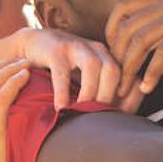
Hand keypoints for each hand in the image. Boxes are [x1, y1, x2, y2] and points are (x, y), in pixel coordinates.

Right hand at [6, 28, 120, 110]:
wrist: (35, 44)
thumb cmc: (66, 69)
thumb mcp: (88, 79)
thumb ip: (106, 93)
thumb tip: (125, 112)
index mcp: (108, 57)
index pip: (126, 76)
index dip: (127, 97)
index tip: (118, 116)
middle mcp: (95, 50)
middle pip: (112, 70)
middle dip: (107, 96)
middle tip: (96, 117)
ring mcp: (75, 47)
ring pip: (92, 65)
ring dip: (89, 92)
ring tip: (80, 110)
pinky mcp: (55, 50)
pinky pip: (62, 73)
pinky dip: (63, 92)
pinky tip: (60, 107)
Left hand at [103, 0, 162, 97]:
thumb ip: (155, 15)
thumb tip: (134, 34)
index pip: (122, 8)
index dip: (111, 30)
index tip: (113, 51)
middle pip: (128, 30)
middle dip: (118, 57)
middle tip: (117, 77)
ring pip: (141, 42)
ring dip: (130, 69)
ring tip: (127, 87)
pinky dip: (152, 72)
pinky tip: (148, 86)